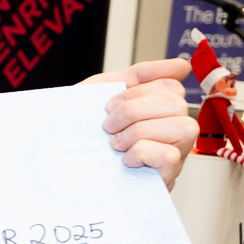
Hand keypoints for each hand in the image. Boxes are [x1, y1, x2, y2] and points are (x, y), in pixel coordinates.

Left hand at [89, 58, 198, 188]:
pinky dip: (141, 152)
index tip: (110, 104)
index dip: (136, 90)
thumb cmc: (85, 130)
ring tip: (116, 142)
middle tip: (109, 125)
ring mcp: (175, 155)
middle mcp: (173, 131)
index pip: (171, 84)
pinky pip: (169, 155)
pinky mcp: (167, 177)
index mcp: (159, 108)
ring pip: (182, 127)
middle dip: (133, 110)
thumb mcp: (104, 93)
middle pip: (177, 103)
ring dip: (139, 131)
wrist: (61, 163)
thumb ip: (139, 75)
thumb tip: (182, 66)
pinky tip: (126, 159)